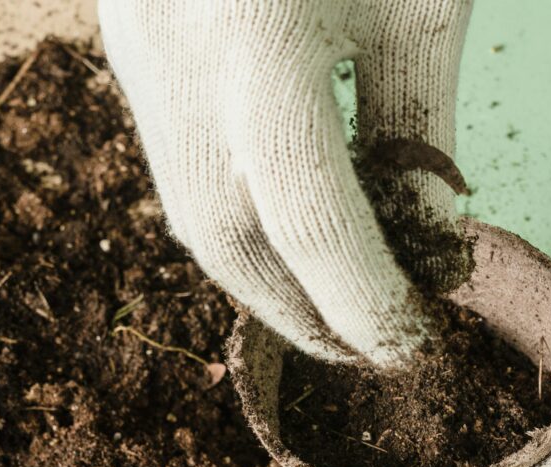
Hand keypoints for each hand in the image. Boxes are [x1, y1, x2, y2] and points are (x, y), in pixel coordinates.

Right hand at [99, 0, 472, 365]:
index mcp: (262, 37)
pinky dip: (231, 211)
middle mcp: (177, 59)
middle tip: (357, 348)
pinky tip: (278, 224)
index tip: (405, 344)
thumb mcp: (417, 4)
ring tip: (323, 300)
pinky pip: (174, 157)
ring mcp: (137, 54)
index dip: (360, 299)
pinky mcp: (128, 46)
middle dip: (293, 313)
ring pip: (186, 208)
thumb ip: (416, 120)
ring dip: (257, 274)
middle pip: (224, 239)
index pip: (308, 217)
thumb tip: (422, 242)